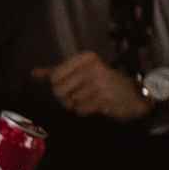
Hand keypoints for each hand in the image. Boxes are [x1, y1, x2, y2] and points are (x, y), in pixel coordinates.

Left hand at [32, 51, 153, 121]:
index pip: (54, 76)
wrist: (135, 94)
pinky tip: (96, 105)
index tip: (73, 85)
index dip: (58, 86)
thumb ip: (56, 72)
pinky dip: (85, 111)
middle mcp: (92, 67)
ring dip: (77, 105)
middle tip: (81, 95)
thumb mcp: (81, 72)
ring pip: (69, 102)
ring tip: (91, 99)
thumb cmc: (104, 83)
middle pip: (58, 90)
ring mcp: (99, 82)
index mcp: (85, 58)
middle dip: (66, 98)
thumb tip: (33, 73)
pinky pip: (80, 110)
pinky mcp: (104, 98)